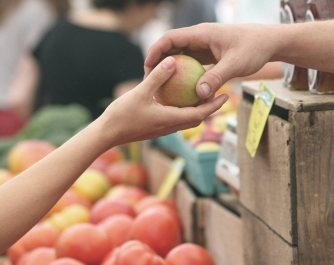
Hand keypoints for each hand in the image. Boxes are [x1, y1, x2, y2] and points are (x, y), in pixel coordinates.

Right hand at [100, 56, 228, 147]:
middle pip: (197, 118)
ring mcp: (163, 129)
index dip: (214, 105)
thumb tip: (173, 61)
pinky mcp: (156, 128)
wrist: (107, 134)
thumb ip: (157, 77)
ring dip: (197, 109)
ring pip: (186, 120)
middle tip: (220, 94)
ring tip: (203, 95)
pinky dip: (183, 109)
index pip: (200, 114)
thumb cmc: (122, 115)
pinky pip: (175, 118)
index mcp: (171, 120)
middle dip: (210, 108)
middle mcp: (170, 127)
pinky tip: (178, 98)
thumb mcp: (140, 92)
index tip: (226, 95)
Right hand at [144, 23, 277, 99]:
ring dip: (171, 69)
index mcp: (202, 34)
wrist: (269, 42)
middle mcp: (200, 38)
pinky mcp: (210, 55)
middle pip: (172, 47)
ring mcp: (205, 46)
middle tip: (149, 80)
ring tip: (161, 87)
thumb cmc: (254, 49)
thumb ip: (216, 78)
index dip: (156, 51)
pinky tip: (181, 91)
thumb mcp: (235, 64)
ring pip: (181, 56)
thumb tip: (199, 95)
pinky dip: (185, 75)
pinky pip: (192, 64)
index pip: (171, 38)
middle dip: (159, 62)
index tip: (147, 67)